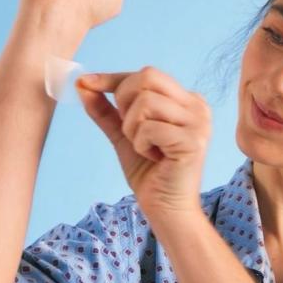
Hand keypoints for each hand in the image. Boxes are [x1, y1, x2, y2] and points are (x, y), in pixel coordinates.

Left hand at [76, 67, 211, 218]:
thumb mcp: (124, 134)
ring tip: (144, 147)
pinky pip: (150, 127)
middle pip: (147, 77)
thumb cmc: (150, 173)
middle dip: (124, 102)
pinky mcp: (193, 141)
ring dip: (132, 128)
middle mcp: (197, 106)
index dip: (114, 78)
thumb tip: (83, 84)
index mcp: (186, 101)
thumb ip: (106, 109)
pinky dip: (141, 144)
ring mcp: (199, 123)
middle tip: (130, 131)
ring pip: (146, 102)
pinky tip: (154, 157)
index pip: (147, 74)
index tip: (86, 82)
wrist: (165, 209)